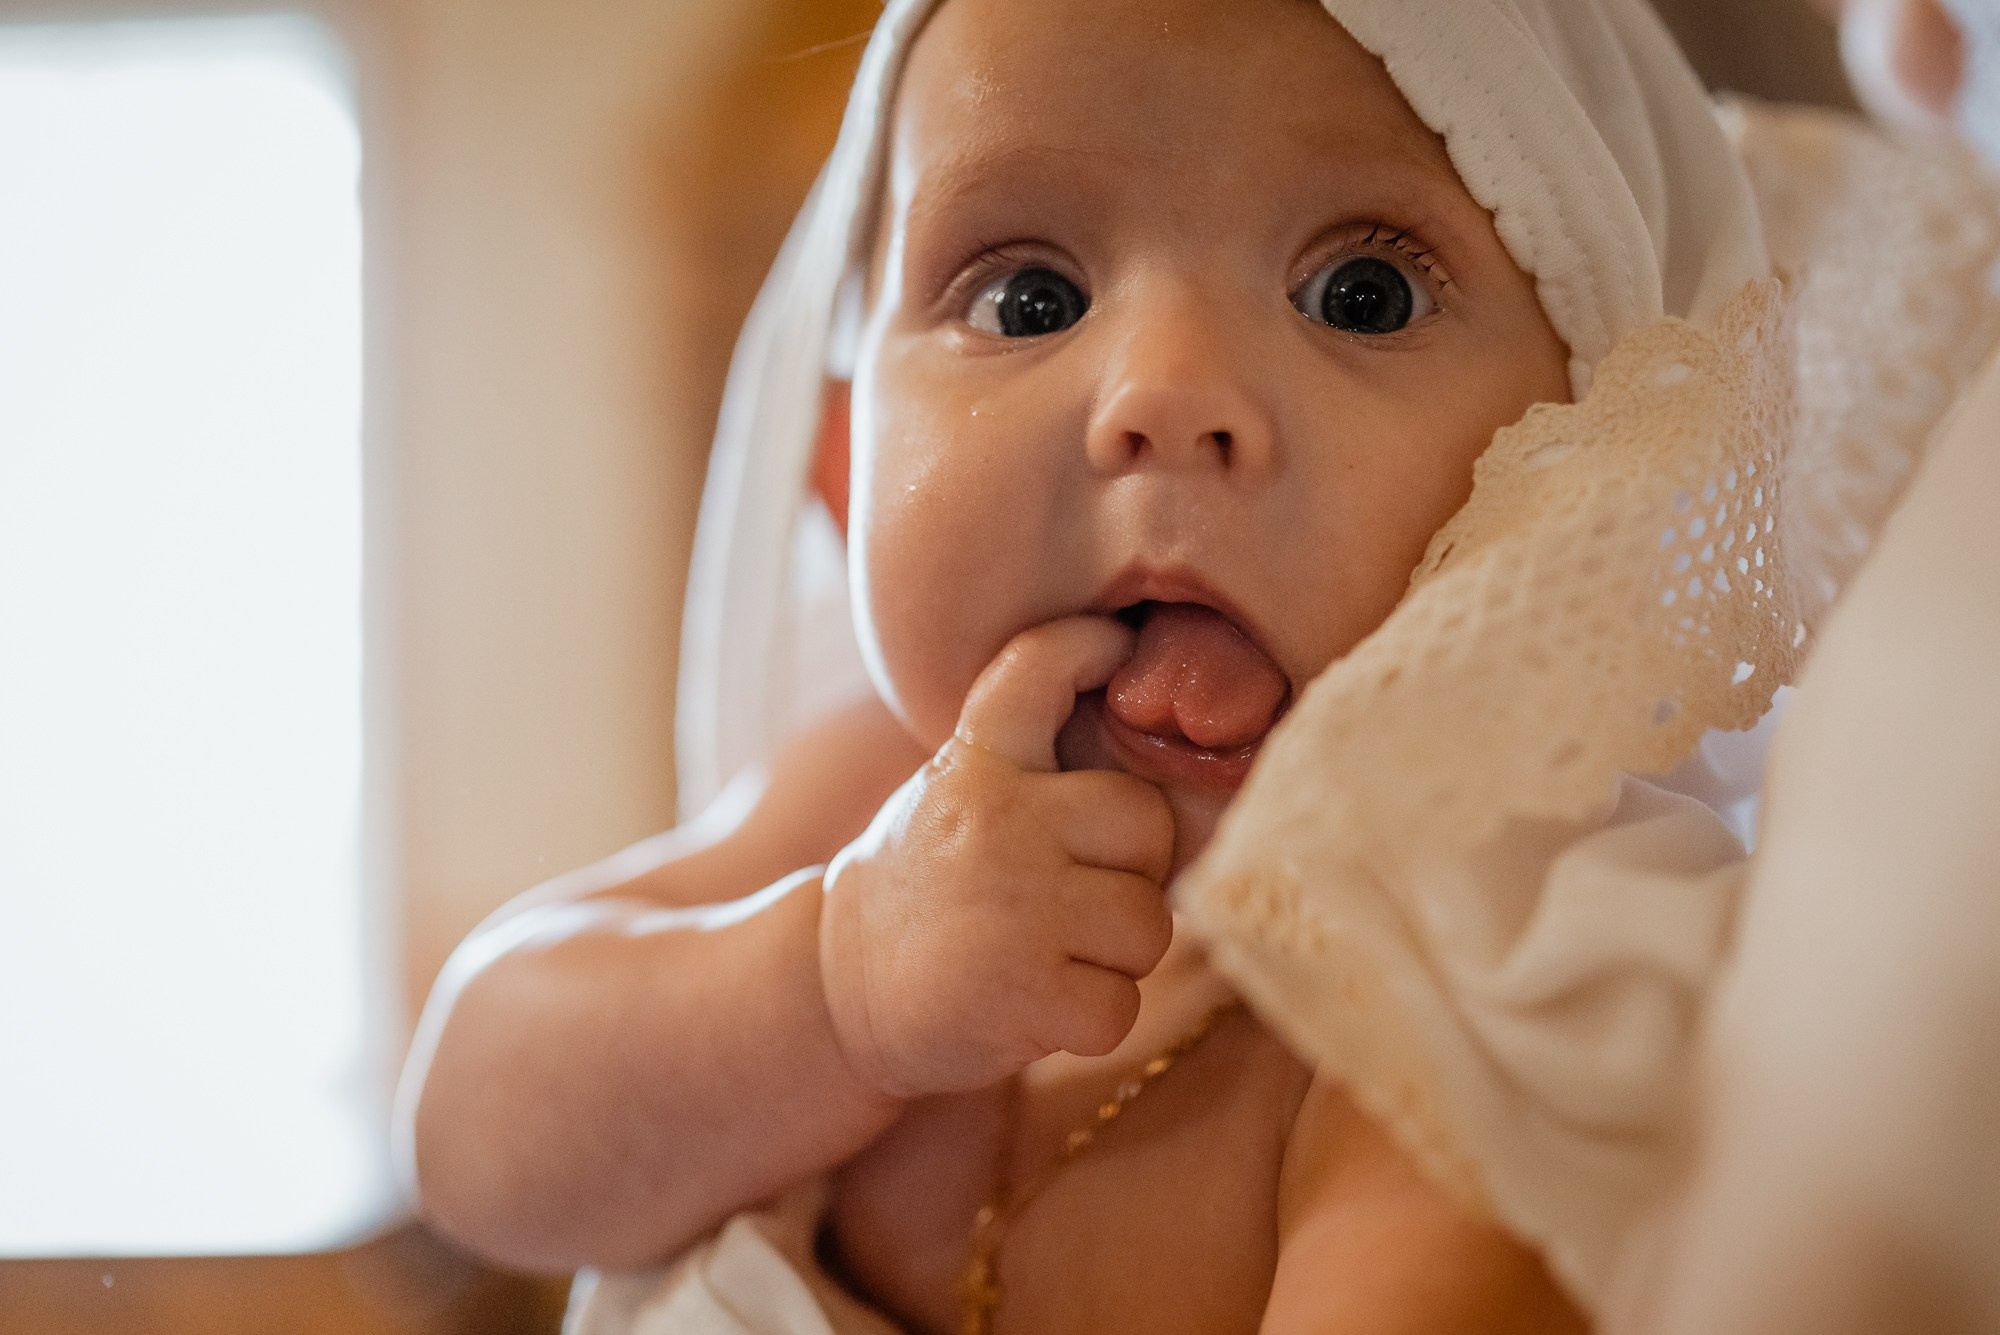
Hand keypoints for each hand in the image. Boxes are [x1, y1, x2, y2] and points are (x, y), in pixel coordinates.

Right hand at [818, 617, 1177, 1098]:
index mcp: (976, 762)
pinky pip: (1120, 1006)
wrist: (835, 989)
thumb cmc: (928, 888)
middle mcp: (996, 820)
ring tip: (1051, 955)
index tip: (1116, 648)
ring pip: (1148, 924)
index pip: (1038, 666)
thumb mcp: (956, 792)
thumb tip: (1158, 727)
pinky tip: (1037, 1007)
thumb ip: (1035, 763)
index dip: (1090, 646)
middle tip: (1077, 898)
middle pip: (1147, 824)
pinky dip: (1092, 1020)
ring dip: (1115, 958)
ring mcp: (1015, 906)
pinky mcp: (1027, 992)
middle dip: (1133, 872)